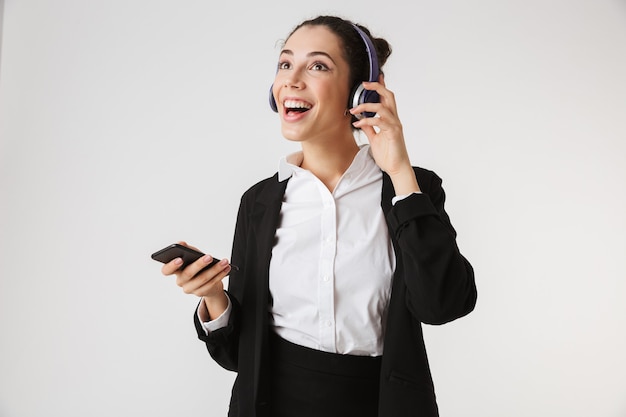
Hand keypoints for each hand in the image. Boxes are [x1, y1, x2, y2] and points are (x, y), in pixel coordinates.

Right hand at [161, 241, 229, 318]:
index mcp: (175, 270)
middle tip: (209, 257)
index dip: (171, 266)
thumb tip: (181, 243)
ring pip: (202, 279)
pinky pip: (211, 284)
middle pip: (188, 274)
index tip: (180, 259)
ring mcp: (190, 289)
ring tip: (224, 262)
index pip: (166, 270)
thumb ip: (187, 249)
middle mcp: (180, 281)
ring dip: (215, 269)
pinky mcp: (200, 293)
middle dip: (200, 264)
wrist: (208, 280)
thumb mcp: (192, 255)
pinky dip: (220, 275)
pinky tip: (226, 268)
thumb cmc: (197, 265)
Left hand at [350, 76, 419, 194]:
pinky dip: (367, 120)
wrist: (396, 168)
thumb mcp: (374, 138)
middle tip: (364, 84)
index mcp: (390, 119)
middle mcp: (394, 119)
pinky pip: (380, 122)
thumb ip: (369, 128)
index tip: (373, 77)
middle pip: (389, 96)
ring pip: (383, 107)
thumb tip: (361, 119)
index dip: (381, 86)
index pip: (386, 99)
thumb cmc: (388, 154)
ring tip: (354, 109)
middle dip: (377, 87)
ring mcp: (395, 125)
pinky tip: (358, 123)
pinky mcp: (393, 133)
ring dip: (367, 106)